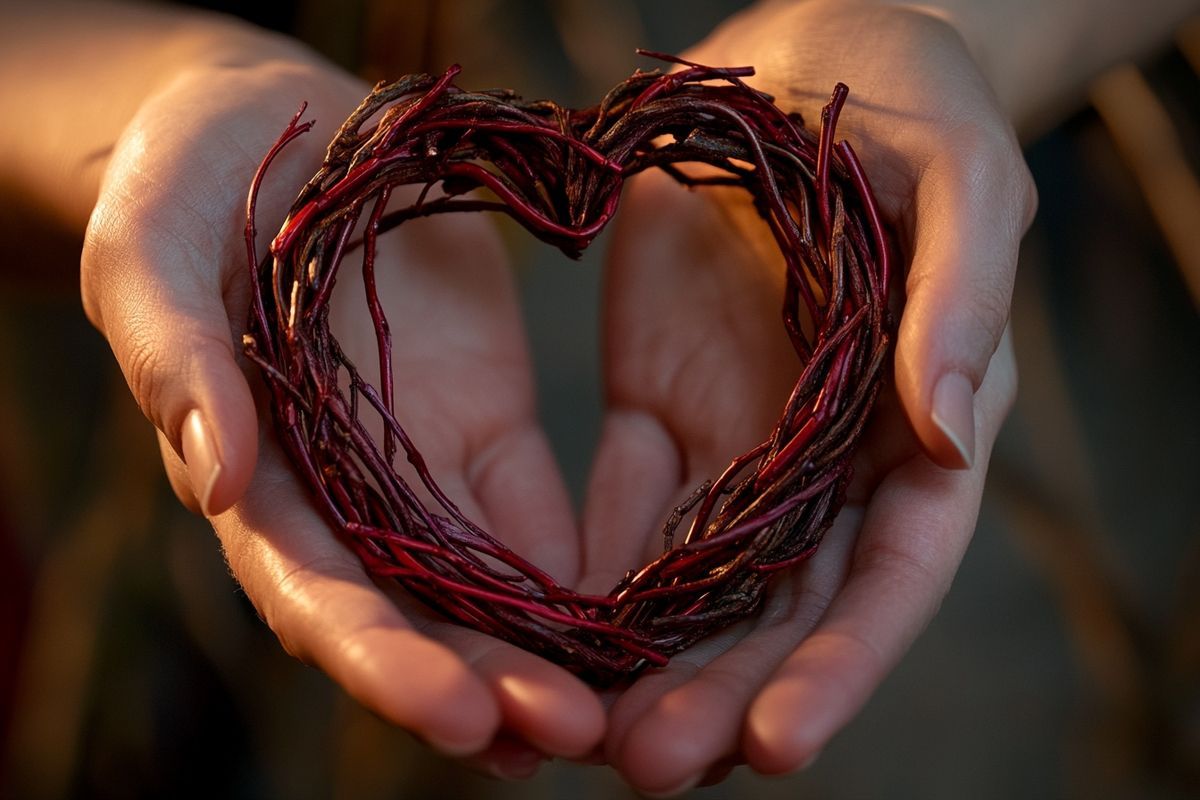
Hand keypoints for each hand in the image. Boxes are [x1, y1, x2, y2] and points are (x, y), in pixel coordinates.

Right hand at [81, 59, 602, 772]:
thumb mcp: (151, 248)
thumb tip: (212, 477)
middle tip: (565, 736)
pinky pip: (537, 515)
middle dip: (483, 683)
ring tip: (613, 712)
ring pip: (484, 587)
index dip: (376, 657)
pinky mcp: (486, 428)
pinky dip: (582, 574)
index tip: (454, 712)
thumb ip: (173, 356)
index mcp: (251, 474)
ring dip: (544, 653)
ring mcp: (419, 470)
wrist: (283, 127)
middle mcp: (338, 499)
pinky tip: (642, 618)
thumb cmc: (188, 180)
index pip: (310, 589)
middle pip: (411, 614)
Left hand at [580, 1, 1033, 791]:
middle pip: (786, 603)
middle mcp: (834, 457)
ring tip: (588, 731)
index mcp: (923, 416)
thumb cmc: (907, 100)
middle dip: (726, 692)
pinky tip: (539, 629)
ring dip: (648, 660)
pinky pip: (624, 508)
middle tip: (652, 766)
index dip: (846, 660)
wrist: (802, 58)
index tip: (779, 741)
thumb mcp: (956, 173)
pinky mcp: (664, 409)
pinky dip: (589, 575)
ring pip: (699, 580)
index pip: (894, 564)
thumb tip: (953, 435)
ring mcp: (745, 441)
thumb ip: (959, 298)